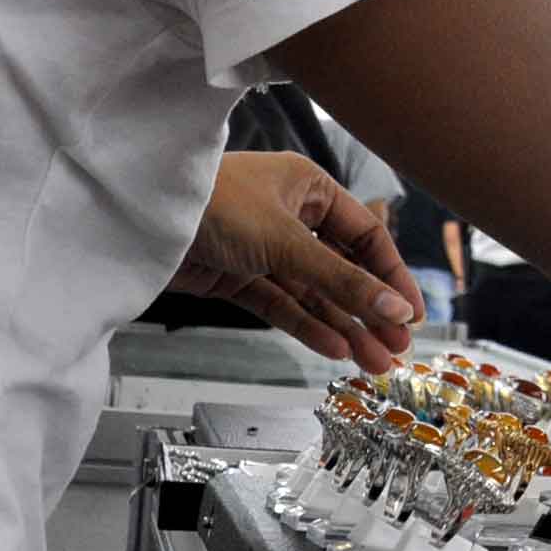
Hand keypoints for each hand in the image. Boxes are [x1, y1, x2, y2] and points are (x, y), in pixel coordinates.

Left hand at [170, 152, 422, 372]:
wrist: (139, 219)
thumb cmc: (211, 203)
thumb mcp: (286, 241)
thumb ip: (341, 280)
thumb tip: (395, 309)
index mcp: (309, 187)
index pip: (365, 235)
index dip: (390, 275)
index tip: (411, 313)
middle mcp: (290, 215)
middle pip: (342, 269)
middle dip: (370, 310)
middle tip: (396, 348)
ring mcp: (264, 249)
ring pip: (314, 293)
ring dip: (344, 327)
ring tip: (372, 362)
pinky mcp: (239, 277)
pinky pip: (283, 305)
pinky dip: (307, 327)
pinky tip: (334, 349)